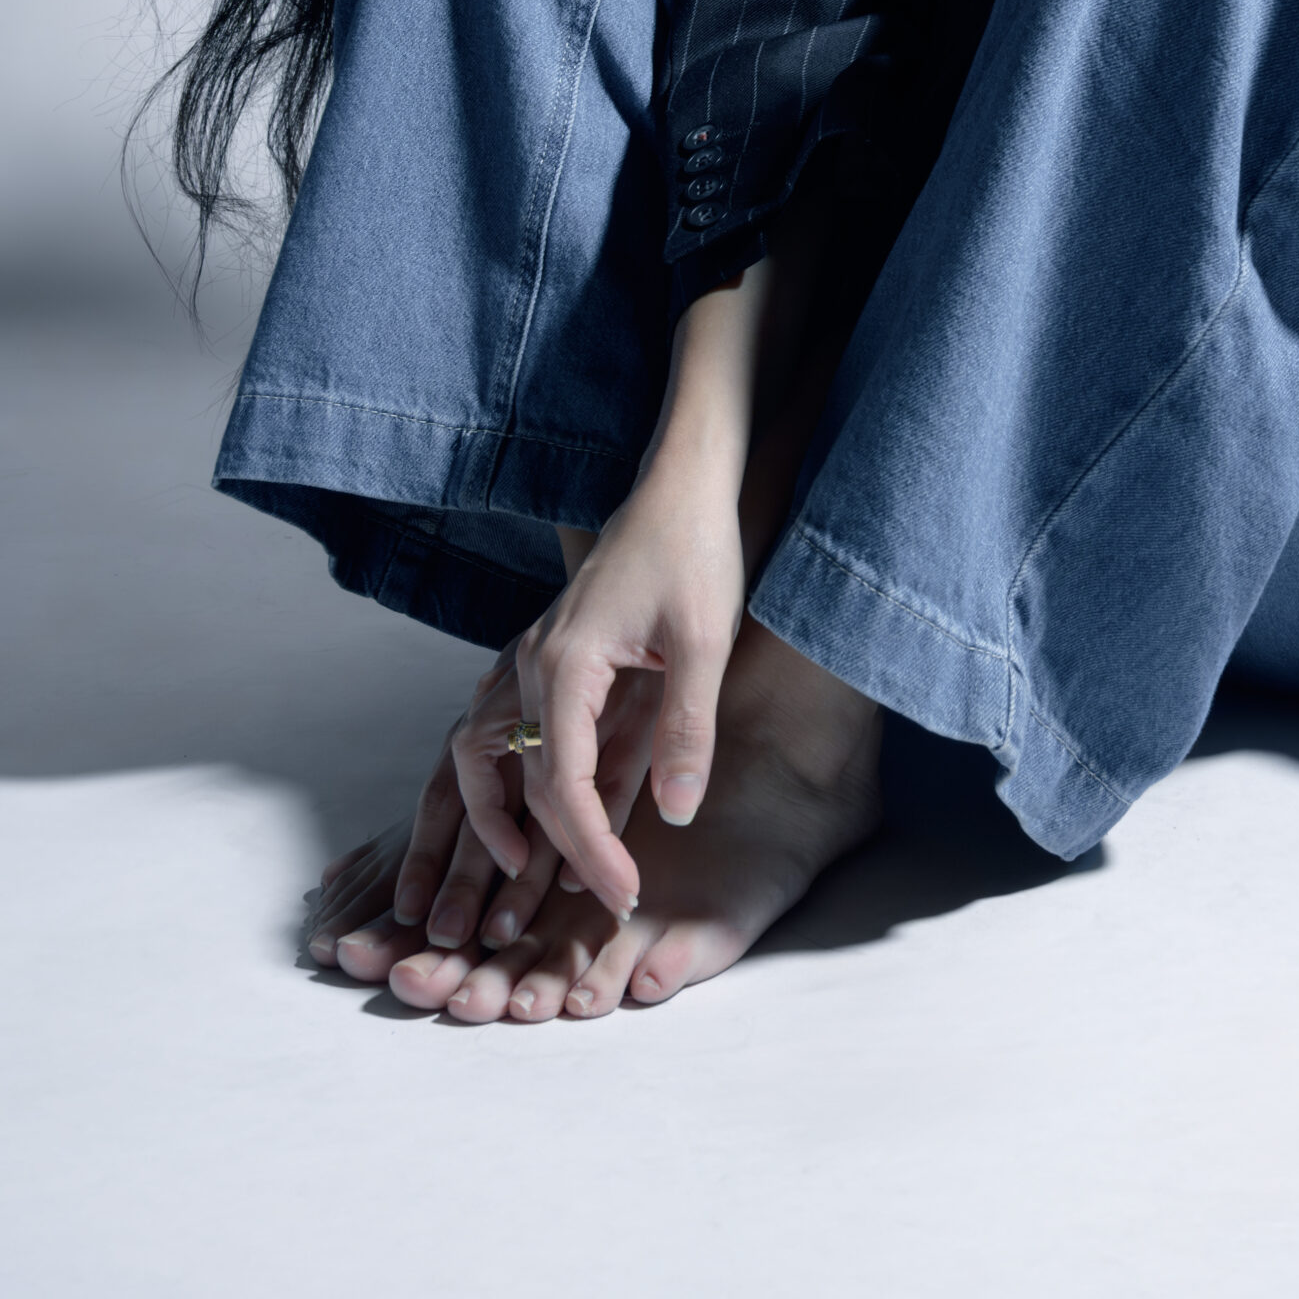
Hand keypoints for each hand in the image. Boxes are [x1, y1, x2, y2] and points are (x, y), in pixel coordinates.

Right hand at [510, 471, 747, 915]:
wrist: (681, 485)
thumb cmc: (695, 551)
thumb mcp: (705, 641)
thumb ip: (687, 730)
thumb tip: (675, 817)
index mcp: (564, 665)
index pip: (562, 785)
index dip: (591, 850)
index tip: (624, 897)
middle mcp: (532, 667)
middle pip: (525, 783)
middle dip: (558, 853)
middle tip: (608, 905)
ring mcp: (536, 661)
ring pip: (501, 762)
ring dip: (514, 825)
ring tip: (542, 885)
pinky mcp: (554, 659)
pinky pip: (521, 735)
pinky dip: (529, 784)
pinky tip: (559, 821)